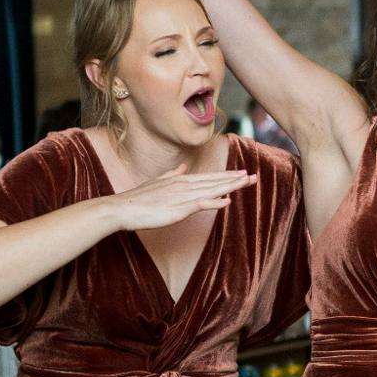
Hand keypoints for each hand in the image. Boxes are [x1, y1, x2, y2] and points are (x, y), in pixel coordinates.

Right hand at [106, 166, 253, 231]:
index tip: (242, 173)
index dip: (226, 175)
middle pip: (214, 181)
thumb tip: (183, 167)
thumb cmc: (139, 199)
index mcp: (180, 180)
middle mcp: (184, 185)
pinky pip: (199, 204)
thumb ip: (172, 174)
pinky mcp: (177, 208)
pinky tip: (227, 201)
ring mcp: (181, 196)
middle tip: (254, 177)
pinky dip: (214, 202)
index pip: (209, 177)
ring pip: (211, 190)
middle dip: (235, 179)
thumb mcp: (158, 182)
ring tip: (247, 182)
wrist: (122, 208)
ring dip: (230, 186)